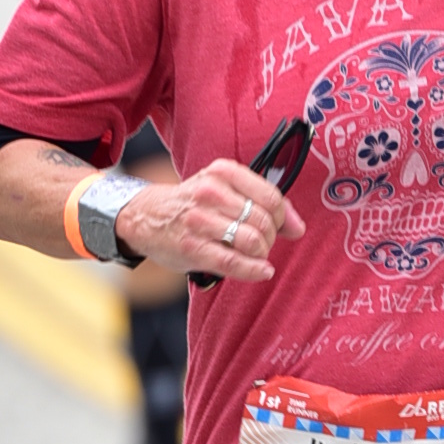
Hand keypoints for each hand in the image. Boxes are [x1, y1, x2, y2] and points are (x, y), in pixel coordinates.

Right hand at [116, 154, 306, 283]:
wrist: (145, 217)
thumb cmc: (193, 204)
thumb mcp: (224, 189)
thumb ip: (263, 202)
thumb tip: (298, 228)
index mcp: (222, 172)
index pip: (271, 197)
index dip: (283, 218)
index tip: (282, 228)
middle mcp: (210, 192)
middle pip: (264, 221)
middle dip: (271, 238)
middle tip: (263, 244)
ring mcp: (199, 220)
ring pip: (252, 240)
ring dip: (262, 253)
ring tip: (255, 254)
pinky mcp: (192, 247)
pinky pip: (233, 261)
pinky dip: (254, 269)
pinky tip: (262, 271)